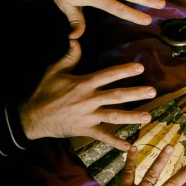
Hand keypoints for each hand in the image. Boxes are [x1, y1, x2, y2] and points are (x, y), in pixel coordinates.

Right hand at [19, 40, 154, 149]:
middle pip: (116, 96)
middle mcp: (88, 100)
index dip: (124, 71)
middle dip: (135, 94)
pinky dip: (115, 142)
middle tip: (153, 92)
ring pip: (114, 116)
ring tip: (148, 117)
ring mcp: (88, 116)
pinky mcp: (85, 130)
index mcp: (83, 84)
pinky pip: (102, 137)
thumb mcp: (54, 71)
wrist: (32, 116)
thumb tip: (75, 39)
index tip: (140, 67)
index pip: (108, 75)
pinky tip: (129, 146)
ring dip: (132, 117)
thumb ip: (69, 56)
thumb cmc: (44, 91)